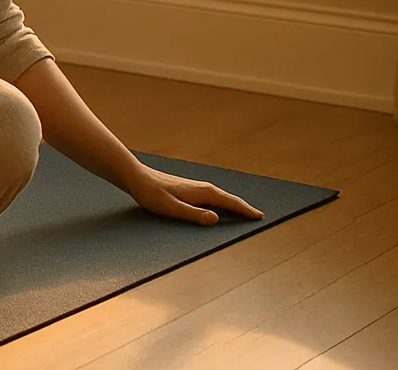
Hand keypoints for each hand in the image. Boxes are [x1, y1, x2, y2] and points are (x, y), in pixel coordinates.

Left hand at [124, 163, 263, 225]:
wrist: (137, 177)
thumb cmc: (151, 194)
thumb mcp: (171, 208)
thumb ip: (193, 214)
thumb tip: (216, 219)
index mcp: (202, 193)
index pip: (229, 202)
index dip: (245, 210)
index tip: (260, 216)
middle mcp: (203, 188)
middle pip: (229, 199)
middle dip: (244, 207)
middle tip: (259, 216)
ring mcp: (197, 187)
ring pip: (221, 197)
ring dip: (234, 205)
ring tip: (245, 214)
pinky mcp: (190, 189)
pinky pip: (213, 197)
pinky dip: (223, 203)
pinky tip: (221, 208)